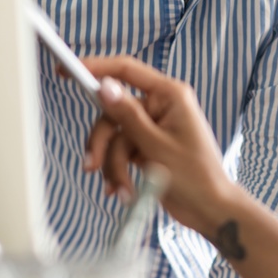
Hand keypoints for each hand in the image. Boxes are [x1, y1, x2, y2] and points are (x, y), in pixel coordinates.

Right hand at [81, 56, 239, 236]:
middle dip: (102, 143)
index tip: (68, 68)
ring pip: (113, 137)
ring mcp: (151, 127)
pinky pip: (119, 152)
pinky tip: (122, 190)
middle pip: (112, 113)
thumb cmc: (196, 177)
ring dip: (112, 165)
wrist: (209, 210)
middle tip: (91, 166)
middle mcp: (160, 107)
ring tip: (120, 190)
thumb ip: (128, 115)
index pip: (126, 70)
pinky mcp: (145, 146)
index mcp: (170, 95)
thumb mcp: (156, 145)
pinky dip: (117, 172)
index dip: (95, 67)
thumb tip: (104, 86)